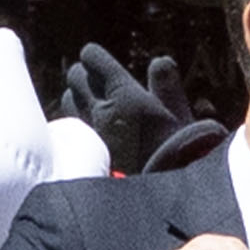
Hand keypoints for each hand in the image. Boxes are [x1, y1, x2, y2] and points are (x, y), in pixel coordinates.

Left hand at [64, 42, 204, 173]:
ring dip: (78, 97)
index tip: (101, 62)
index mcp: (124, 93)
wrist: (163, 191)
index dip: (96, 57)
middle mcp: (101, 109)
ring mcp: (90, 131)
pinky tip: (90, 126)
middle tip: (97, 82)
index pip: (92, 58)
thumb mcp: (180, 114)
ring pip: (69, 99)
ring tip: (93, 103)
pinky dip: (78, 119)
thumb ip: (167, 85)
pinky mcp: (85, 150)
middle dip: (85, 75)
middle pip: (76, 76)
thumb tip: (159, 62)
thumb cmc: (178, 150)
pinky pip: (70, 125)